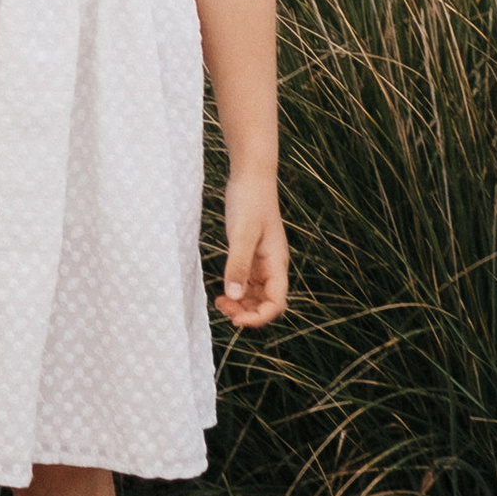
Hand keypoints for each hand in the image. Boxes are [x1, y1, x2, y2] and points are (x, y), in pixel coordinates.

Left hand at [216, 173, 289, 329]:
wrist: (251, 175)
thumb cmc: (249, 201)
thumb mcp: (241, 234)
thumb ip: (238, 265)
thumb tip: (234, 298)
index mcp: (276, 263)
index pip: (276, 303)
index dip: (259, 317)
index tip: (236, 320)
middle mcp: (272, 265)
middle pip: (266, 303)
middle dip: (247, 312)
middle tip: (222, 310)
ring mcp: (262, 260)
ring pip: (256, 294)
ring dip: (241, 304)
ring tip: (219, 303)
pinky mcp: (251, 253)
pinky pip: (247, 281)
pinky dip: (236, 290)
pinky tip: (222, 291)